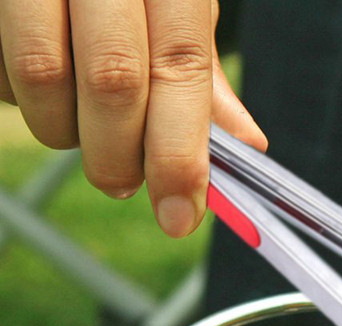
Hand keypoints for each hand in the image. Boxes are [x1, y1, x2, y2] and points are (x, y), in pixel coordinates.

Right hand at [0, 0, 266, 237]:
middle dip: (119, 156)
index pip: (180, 71)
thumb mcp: (177, 2)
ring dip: (61, 129)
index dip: (180, 155)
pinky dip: (17, 96)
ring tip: (76, 124)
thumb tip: (247, 146)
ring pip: (40, 77)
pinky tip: (42, 86)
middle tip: (121, 183)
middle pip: (113, 81)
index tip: (179, 217)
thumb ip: (200, 75)